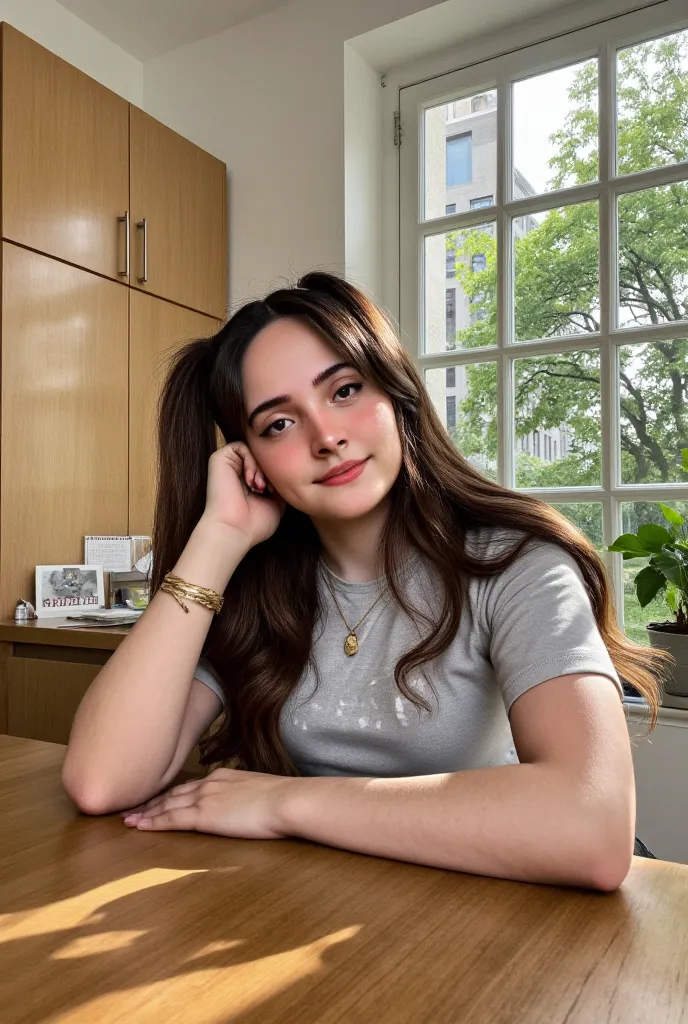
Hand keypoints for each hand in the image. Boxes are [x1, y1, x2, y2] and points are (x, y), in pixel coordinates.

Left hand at [121, 766, 293, 838]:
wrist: (286, 800)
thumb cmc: (282, 799)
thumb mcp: (260, 791)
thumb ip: (245, 796)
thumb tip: (245, 804)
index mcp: (222, 777)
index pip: (190, 786)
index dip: (171, 794)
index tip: (158, 799)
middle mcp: (209, 783)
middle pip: (173, 793)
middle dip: (152, 801)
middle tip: (133, 808)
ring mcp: (204, 798)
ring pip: (166, 805)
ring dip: (146, 812)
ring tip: (128, 819)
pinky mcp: (203, 816)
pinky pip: (171, 820)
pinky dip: (152, 822)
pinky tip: (138, 826)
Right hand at [201, 441, 285, 548]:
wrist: (234, 530)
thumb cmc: (254, 524)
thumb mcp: (276, 504)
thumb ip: (280, 486)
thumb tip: (287, 471)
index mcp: (249, 482)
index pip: (267, 465)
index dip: (275, 472)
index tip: (275, 491)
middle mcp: (238, 472)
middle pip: (261, 456)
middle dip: (269, 469)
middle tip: (269, 488)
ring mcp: (229, 464)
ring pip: (253, 450)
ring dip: (260, 467)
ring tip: (259, 486)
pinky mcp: (219, 458)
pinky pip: (241, 446)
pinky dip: (250, 461)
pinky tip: (250, 480)